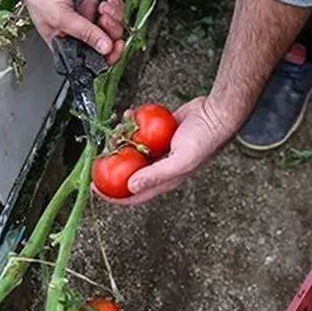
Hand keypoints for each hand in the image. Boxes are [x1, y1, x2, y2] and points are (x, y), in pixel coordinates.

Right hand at [17, 0, 125, 63]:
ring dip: (113, 16)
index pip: (91, 60)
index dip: (107, 56)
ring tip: (104, 5)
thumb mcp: (61, 17)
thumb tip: (104, 48)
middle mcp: (77, 35)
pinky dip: (113, 5)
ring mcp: (85, 20)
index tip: (116, 46)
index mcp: (65, 45)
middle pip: (107, 43)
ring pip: (112, 27)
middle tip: (104, 18)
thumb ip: (84, 33)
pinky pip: (111, 11)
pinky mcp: (91, 6)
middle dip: (111, 30)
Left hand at [106, 96, 234, 204]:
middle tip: (101, 153)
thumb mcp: (181, 162)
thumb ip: (155, 175)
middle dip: (112, 164)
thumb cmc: (205, 140)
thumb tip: (130, 187)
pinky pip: (140, 130)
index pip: (134, 195)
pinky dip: (133, 122)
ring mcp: (159, 148)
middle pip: (128, 171)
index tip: (94, 189)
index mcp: (164, 180)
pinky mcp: (160, 132)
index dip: (113, 196)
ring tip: (116, 130)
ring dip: (121, 140)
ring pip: (132, 149)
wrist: (217, 114)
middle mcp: (160, 166)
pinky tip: (130, 114)